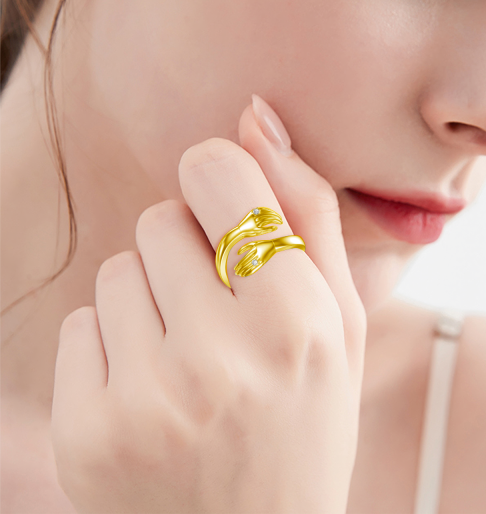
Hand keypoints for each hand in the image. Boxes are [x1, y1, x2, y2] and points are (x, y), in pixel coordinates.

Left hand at [51, 97, 366, 513]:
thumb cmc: (307, 419)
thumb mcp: (339, 320)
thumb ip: (308, 210)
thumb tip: (257, 115)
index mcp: (299, 320)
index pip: (216, 172)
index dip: (217, 181)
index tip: (228, 210)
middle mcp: (221, 358)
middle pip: (161, 219)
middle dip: (190, 252)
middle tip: (224, 317)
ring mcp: (147, 399)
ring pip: (118, 270)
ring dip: (151, 300)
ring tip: (192, 362)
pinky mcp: (88, 432)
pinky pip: (82, 325)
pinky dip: (113, 347)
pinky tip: (153, 396)